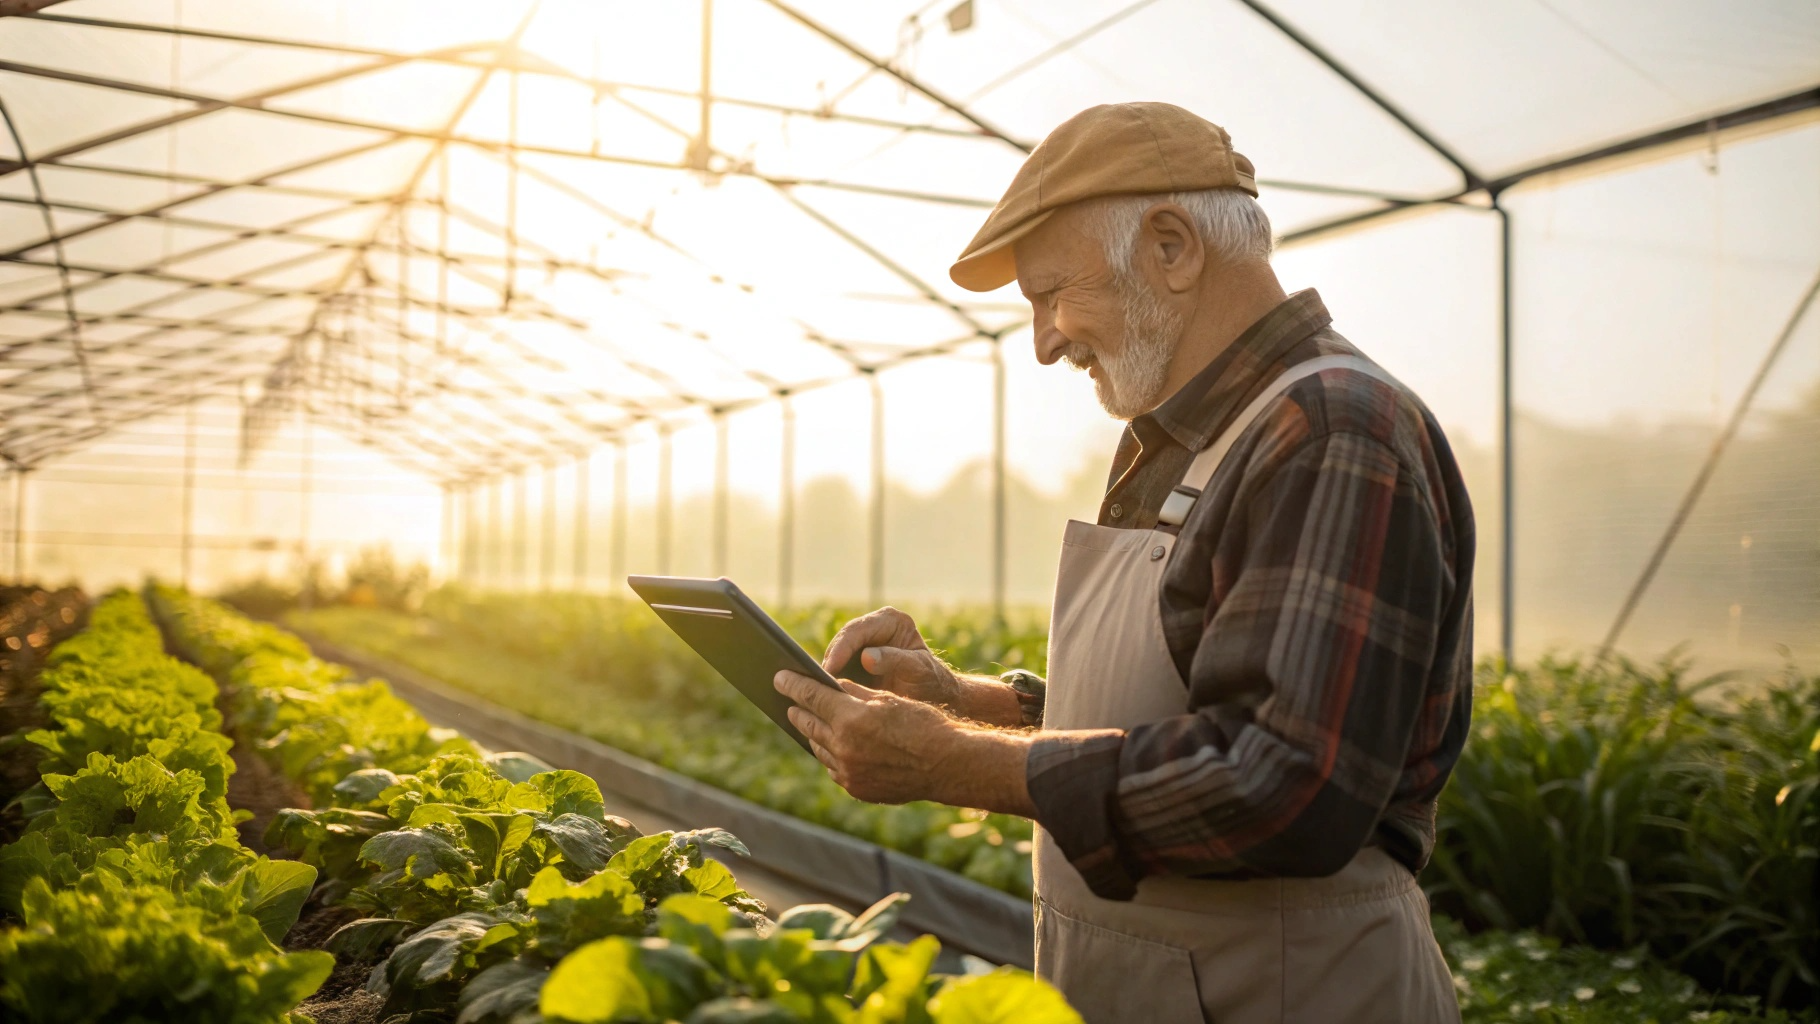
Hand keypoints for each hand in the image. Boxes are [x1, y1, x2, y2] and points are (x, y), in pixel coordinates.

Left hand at [773, 670, 1035, 815]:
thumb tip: (830, 687)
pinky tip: (831, 746)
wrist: (948, 764)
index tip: (778, 677)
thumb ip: (855, 693)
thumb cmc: (924, 723)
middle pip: (809, 723)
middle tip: (789, 700)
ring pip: (818, 747)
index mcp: (851, 718)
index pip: (811, 696)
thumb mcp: (889, 699)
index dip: (792, 684)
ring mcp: (849, 772)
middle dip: (798, 709)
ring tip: (807, 721)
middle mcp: (844, 747)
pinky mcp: (857, 788)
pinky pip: (834, 768)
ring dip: (812, 732)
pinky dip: (830, 754)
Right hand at [821, 607, 962, 708]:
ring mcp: (863, 645)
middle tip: (815, 683)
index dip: (841, 649)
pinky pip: (838, 671)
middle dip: (829, 662)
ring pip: (836, 656)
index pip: (858, 630)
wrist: (938, 699)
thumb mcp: (920, 671)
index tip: (829, 669)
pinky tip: (821, 697)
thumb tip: (866, 657)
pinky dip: (830, 682)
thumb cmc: (933, 682)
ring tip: (813, 691)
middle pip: (842, 642)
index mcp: (891, 621)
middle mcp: (874, 628)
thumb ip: (896, 661)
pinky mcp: (856, 664)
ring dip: (826, 674)